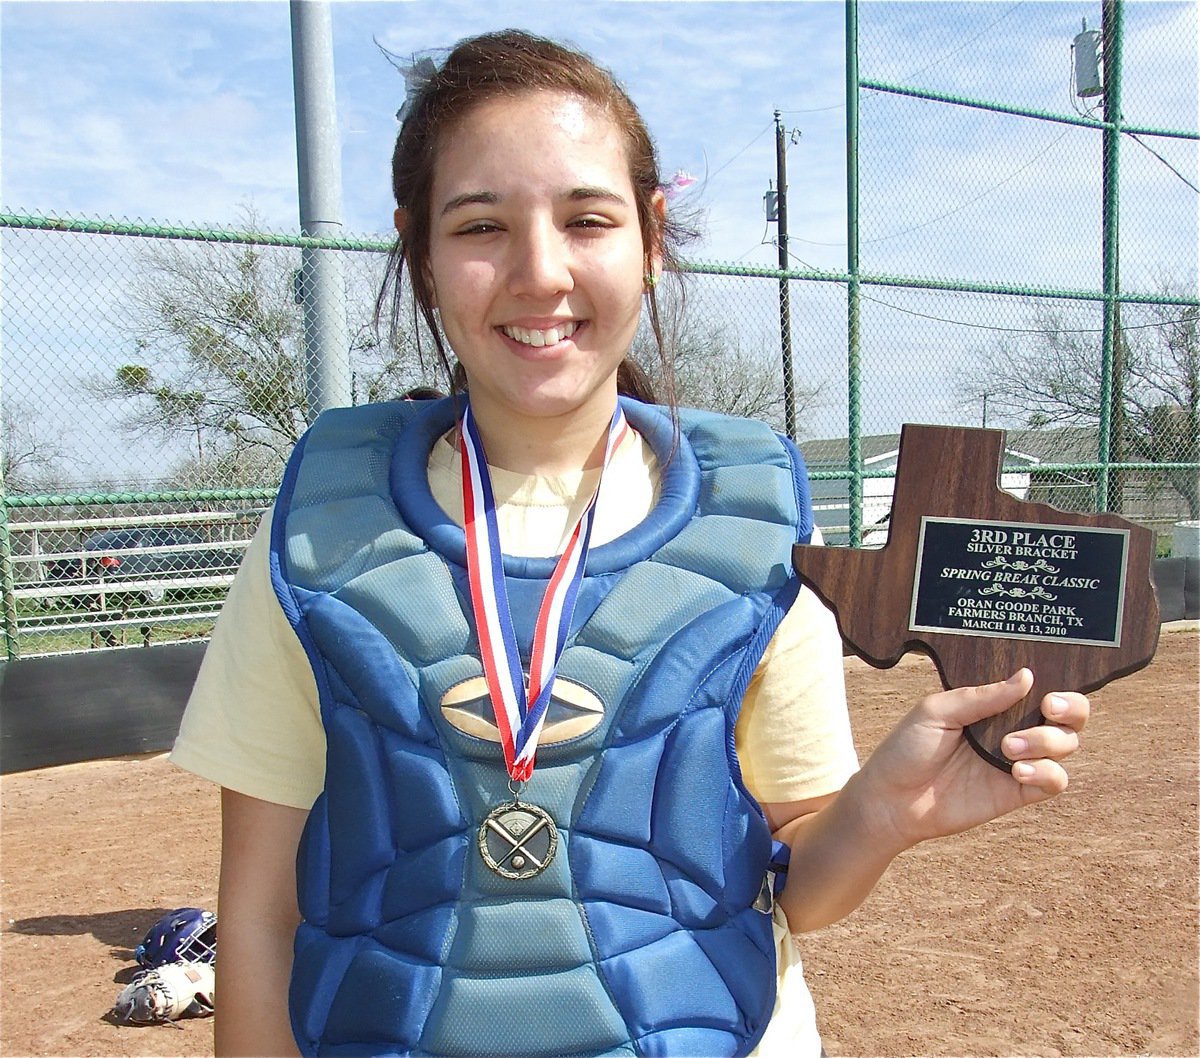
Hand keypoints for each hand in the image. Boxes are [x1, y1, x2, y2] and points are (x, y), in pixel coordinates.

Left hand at [854, 669, 1088, 853]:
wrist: (891, 799)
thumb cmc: (907, 749)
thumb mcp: (937, 711)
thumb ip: (982, 697)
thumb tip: (1027, 677)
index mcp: (992, 704)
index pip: (1040, 689)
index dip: (1058, 687)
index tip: (1046, 692)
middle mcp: (1012, 728)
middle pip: (1068, 716)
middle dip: (1072, 709)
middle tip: (1048, 708)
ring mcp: (1018, 761)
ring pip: (1066, 745)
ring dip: (1048, 741)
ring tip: (1009, 748)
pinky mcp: (1018, 792)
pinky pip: (1055, 781)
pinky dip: (1047, 772)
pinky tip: (1018, 771)